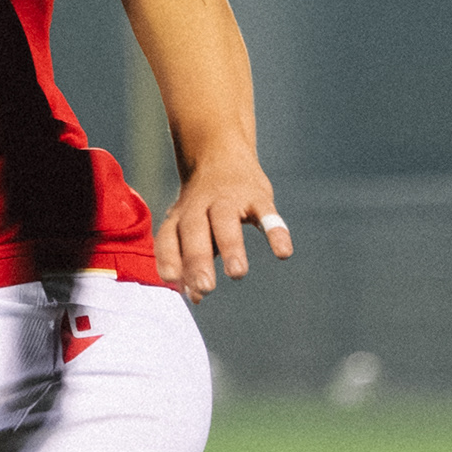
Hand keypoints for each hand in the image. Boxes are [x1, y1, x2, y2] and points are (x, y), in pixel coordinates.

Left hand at [152, 143, 289, 300]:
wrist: (219, 152)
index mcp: (179, 217)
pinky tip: (283, 252)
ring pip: (226, 221)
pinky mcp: (257, 195)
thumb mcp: (192, 228)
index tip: (171, 280)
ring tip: (237, 274)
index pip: (168, 238)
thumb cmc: (202, 205)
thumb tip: (194, 299)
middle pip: (195, 231)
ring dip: (231, 247)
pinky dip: (275, 231)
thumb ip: (192, 262)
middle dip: (198, 259)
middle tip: (205, 287)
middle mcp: (200, 206)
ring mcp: (228, 198)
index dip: (168, 258)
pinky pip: (266, 214)